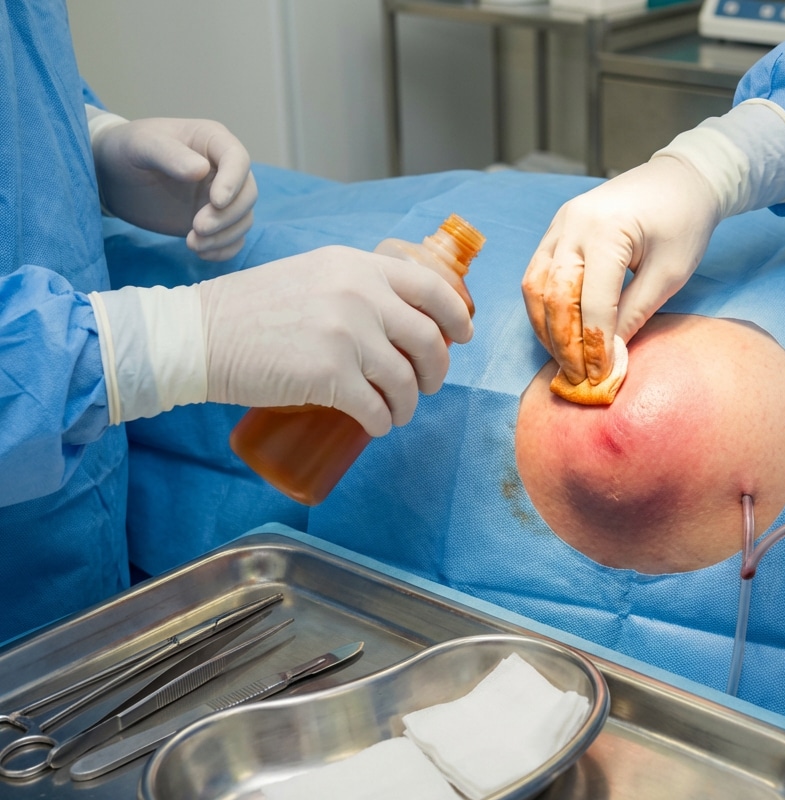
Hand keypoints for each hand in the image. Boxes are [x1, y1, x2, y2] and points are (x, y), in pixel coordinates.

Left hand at [92, 117, 256, 260]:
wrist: (113, 176)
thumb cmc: (127, 150)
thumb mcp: (141, 145)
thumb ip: (169, 154)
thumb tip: (201, 170)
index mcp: (212, 141)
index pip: (238, 159)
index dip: (233, 182)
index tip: (216, 202)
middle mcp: (224, 169)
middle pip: (247, 194)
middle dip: (227, 216)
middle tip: (197, 228)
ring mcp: (222, 198)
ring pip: (243, 219)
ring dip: (224, 236)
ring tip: (192, 243)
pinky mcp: (215, 221)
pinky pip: (233, 239)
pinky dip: (223, 250)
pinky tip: (200, 252)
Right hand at [200, 245, 473, 434]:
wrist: (199, 334)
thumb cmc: (252, 309)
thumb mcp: (313, 275)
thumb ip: (355, 285)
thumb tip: (400, 317)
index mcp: (357, 265)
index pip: (431, 287)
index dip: (456, 315)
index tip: (462, 336)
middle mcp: (359, 294)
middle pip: (428, 341)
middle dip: (437, 371)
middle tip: (427, 386)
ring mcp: (346, 334)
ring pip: (406, 381)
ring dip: (408, 405)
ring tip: (396, 412)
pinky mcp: (330, 375)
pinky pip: (377, 409)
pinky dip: (382, 423)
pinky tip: (375, 426)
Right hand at [522, 155, 721, 384]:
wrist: (681, 179)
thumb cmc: (684, 222)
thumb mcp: (670, 273)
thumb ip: (636, 313)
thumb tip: (610, 357)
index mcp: (606, 231)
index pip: (593, 301)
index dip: (596, 345)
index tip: (603, 376)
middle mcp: (573, 224)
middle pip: (555, 296)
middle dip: (566, 344)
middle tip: (580, 377)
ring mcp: (559, 224)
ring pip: (536, 287)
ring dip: (547, 329)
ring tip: (566, 362)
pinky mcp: (557, 229)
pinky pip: (537, 274)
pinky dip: (544, 308)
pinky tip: (558, 333)